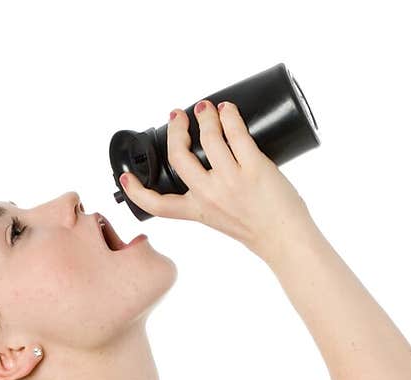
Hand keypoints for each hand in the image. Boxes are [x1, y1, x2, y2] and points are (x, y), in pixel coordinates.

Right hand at [120, 99, 310, 256]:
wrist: (286, 240)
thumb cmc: (260, 231)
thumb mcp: (223, 220)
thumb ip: (211, 198)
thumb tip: (213, 161)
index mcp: (198, 212)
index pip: (157, 205)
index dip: (136, 191)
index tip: (125, 178)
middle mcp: (210, 196)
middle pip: (178, 156)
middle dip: (175, 129)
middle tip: (180, 117)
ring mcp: (231, 181)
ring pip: (208, 137)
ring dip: (205, 115)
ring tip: (208, 108)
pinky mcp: (254, 168)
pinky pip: (236, 133)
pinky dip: (230, 115)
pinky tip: (228, 109)